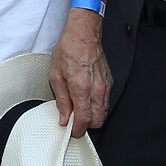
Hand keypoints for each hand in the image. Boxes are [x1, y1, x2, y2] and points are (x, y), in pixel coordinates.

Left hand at [49, 12, 110, 135]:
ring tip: (81, 112)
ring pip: (104, 113)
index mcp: (81, 88)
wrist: (83, 34)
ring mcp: (105, 85)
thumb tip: (64, 117)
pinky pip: (106, 102)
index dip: (78, 130)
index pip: (85, 119)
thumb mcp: (55, 75)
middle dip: (87, 126)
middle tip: (75, 123)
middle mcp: (96, 88)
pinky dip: (98, 107)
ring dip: (93, 117)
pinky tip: (88, 102)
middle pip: (98, 120)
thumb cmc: (69, 50)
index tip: (72, 131)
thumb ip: (61, 100)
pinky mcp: (109, 82)